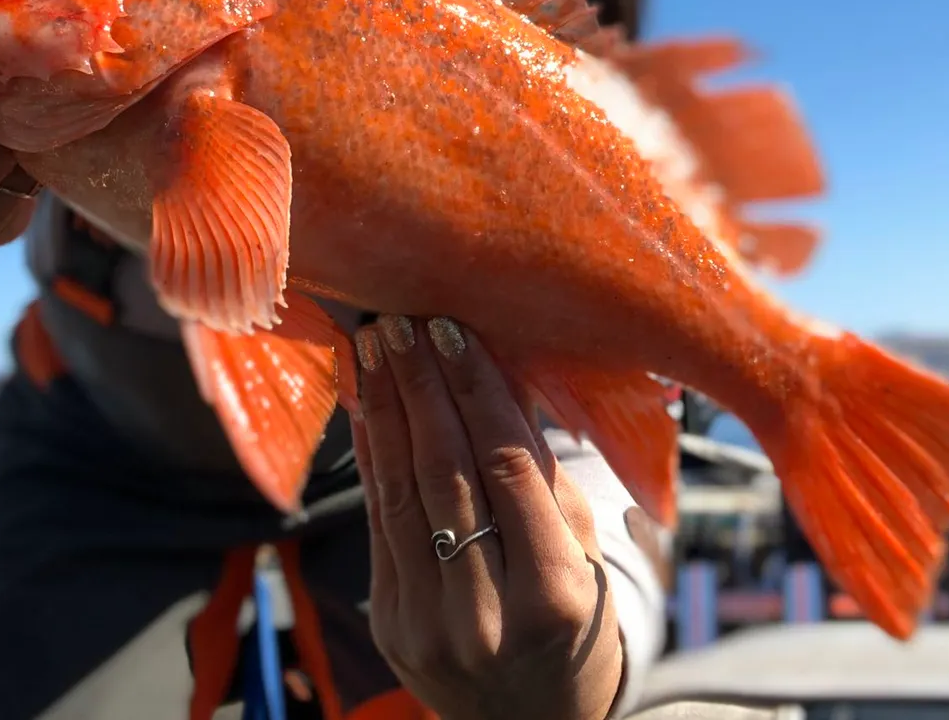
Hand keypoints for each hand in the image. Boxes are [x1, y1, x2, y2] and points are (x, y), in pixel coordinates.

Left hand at [351, 315, 623, 719]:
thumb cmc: (574, 627)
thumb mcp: (584, 553)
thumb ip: (543, 470)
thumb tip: (502, 372)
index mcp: (556, 594)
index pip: (508, 468)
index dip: (477, 392)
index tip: (454, 330)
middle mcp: (489, 614)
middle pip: (448, 475)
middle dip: (421, 388)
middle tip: (401, 321)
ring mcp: (431, 625)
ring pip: (403, 495)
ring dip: (384, 411)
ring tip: (373, 347)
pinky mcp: (391, 626)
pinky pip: (379, 525)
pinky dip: (371, 459)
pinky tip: (365, 407)